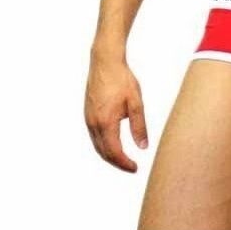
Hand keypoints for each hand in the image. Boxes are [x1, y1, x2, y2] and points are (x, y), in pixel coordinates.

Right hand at [84, 47, 148, 172]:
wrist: (105, 61)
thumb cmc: (122, 79)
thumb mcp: (135, 102)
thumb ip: (139, 126)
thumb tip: (143, 147)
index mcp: (106, 122)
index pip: (114, 152)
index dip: (124, 163)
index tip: (135, 168)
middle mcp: (93, 124)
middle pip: (103, 153)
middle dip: (117, 163)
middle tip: (131, 167)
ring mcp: (88, 119)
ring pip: (97, 145)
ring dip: (109, 155)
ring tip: (123, 158)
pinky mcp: (87, 113)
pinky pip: (94, 136)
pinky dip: (103, 145)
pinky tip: (113, 143)